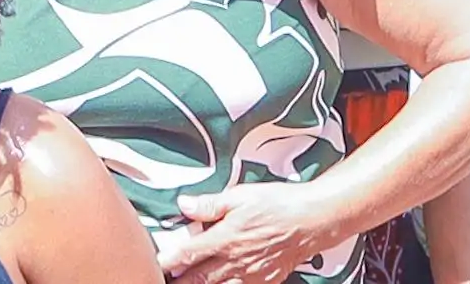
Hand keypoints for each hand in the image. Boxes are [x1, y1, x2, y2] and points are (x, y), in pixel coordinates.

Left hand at [166, 179, 346, 283]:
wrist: (312, 220)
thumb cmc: (278, 204)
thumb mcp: (240, 196)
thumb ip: (210, 204)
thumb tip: (184, 205)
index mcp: (226, 238)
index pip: (189, 254)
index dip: (169, 261)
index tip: (157, 264)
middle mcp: (236, 260)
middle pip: (200, 278)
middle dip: (182, 281)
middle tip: (167, 280)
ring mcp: (251, 274)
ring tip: (190, 283)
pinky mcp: (265, 281)